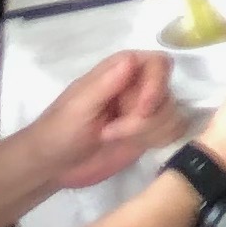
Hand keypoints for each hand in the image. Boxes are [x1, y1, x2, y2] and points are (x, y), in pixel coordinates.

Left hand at [15, 51, 178, 190]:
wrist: (53, 167)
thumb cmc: (59, 132)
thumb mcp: (79, 108)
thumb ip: (106, 84)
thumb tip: (132, 59)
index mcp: (119, 70)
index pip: (158, 64)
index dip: (157, 84)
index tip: (143, 109)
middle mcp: (137, 86)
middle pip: (166, 93)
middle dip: (146, 119)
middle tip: (112, 132)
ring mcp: (144, 111)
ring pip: (171, 114)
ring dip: (147, 132)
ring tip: (113, 139)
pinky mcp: (149, 132)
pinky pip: (173, 131)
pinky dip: (158, 140)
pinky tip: (134, 146)